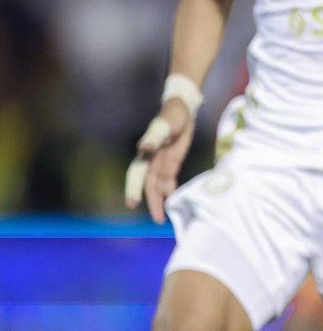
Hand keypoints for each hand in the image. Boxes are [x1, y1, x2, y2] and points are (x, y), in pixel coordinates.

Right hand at [125, 99, 195, 224]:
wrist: (182, 110)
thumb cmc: (172, 115)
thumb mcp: (163, 125)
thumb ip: (153, 137)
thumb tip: (142, 149)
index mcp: (147, 153)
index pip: (138, 175)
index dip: (135, 189)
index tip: (132, 204)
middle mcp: (152, 161)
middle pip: (149, 185)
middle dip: (152, 202)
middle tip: (158, 220)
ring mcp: (161, 163)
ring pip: (158, 186)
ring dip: (161, 201)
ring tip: (163, 219)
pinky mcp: (172, 163)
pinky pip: (168, 180)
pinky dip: (170, 191)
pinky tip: (172, 202)